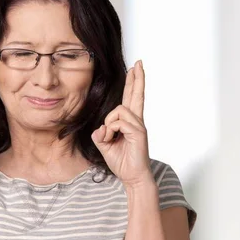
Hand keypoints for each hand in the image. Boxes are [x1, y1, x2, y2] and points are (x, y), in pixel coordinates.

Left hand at [91, 60, 152, 187]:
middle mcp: (136, 121)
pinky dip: (111, 130)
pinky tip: (114, 138)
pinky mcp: (139, 132)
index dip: (133, 83)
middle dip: (137, 78)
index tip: (135, 69)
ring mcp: (139, 126)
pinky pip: (119, 121)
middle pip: (136, 95)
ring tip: (111, 137)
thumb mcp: (104, 145)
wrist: (132, 176)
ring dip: (109, 123)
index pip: (130, 98)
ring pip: (118, 110)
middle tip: (139, 63)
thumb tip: (102, 127)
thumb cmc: (122, 162)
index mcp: (129, 122)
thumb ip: (101, 134)